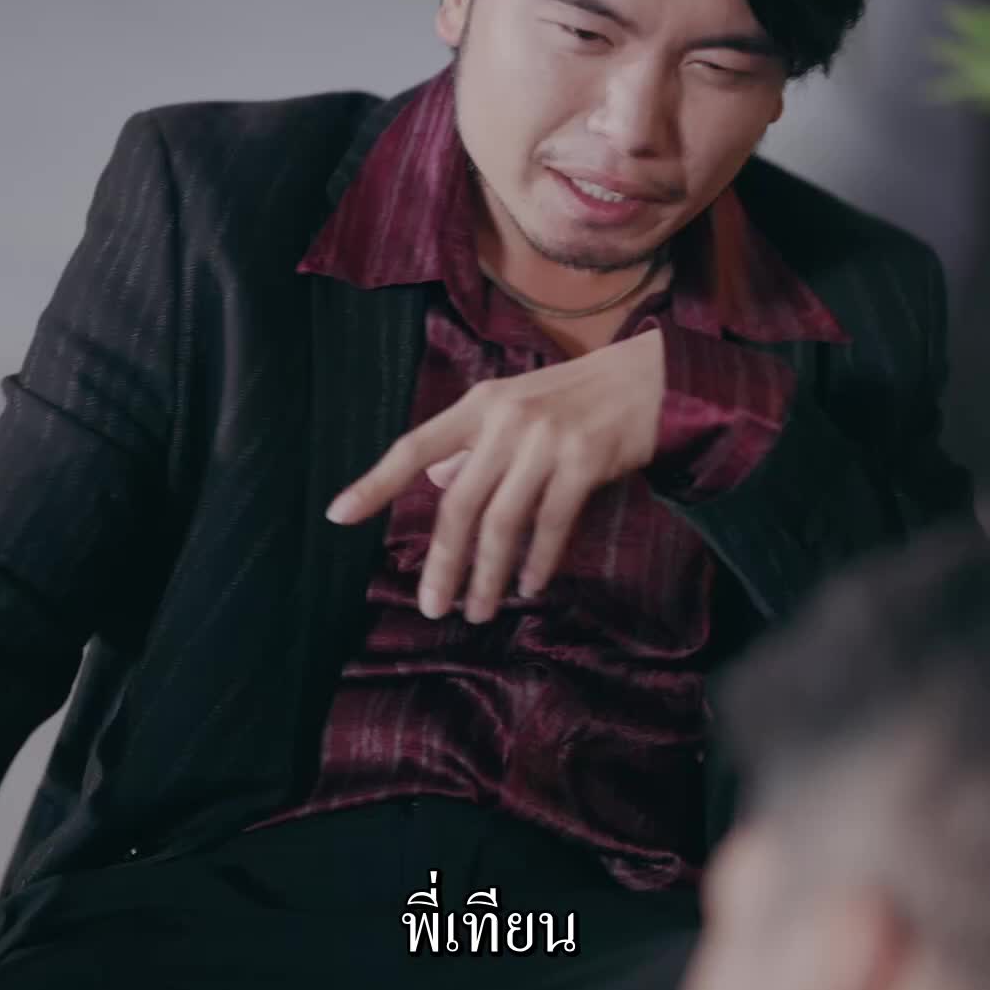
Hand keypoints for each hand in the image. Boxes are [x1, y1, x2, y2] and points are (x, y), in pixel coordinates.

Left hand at [326, 328, 665, 621]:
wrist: (652, 379)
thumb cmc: (580, 398)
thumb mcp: (518, 408)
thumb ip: (474, 445)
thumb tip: (435, 483)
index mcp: (481, 405)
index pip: (415, 448)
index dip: (375, 483)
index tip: (338, 516)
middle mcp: (506, 420)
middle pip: (458, 503)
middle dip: (442, 562)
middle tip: (432, 607)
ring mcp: (546, 440)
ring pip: (502, 521)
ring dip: (487, 574)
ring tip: (478, 610)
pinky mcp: (584, 459)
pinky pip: (551, 523)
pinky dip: (537, 560)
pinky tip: (528, 586)